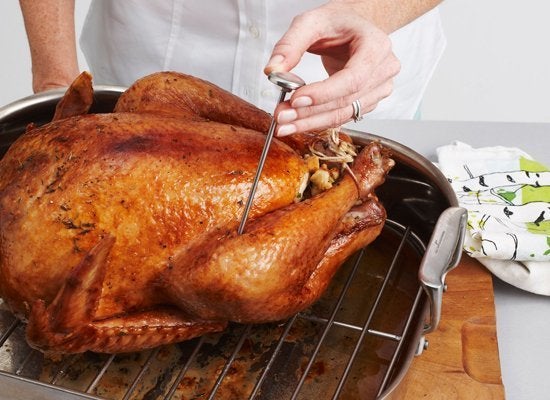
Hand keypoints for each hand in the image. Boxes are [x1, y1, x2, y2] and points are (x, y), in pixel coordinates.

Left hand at [264, 3, 399, 135]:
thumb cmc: (338, 22)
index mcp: (376, 46)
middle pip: (346, 101)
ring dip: (311, 122)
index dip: (324, 93)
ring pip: (343, 114)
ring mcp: (379, 88)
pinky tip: (299, 122)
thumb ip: (290, 45)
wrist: (354, 26)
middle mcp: (383, 70)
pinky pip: (342, 116)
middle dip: (310, 113)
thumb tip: (273, 71)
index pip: (353, 78)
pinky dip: (318, 121)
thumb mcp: (311, 22)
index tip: (296, 99)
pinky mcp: (368, 101)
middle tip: (282, 117)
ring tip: (285, 123)